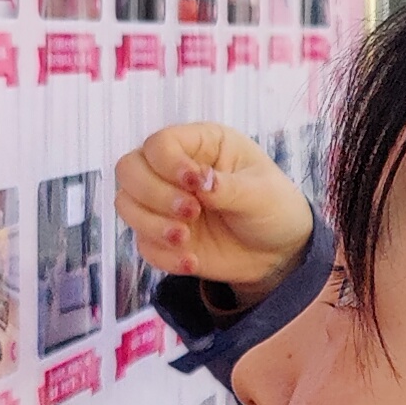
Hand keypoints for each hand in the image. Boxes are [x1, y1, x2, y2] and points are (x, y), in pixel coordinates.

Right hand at [116, 123, 311, 295]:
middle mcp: (173, 170)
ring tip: (186, 238)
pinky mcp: (162, 236)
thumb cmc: (274, 208)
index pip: (160, 143)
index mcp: (201, 145)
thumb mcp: (262, 194)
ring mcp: (164, 204)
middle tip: (191, 212)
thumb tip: (201, 182)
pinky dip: (163, 256)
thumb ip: (230, 187)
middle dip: (153, 194)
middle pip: (129, 169)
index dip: (168, 163)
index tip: (195, 184)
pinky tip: (192, 261)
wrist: (279, 253)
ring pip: (126, 205)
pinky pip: (143, 244)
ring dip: (151, 224)